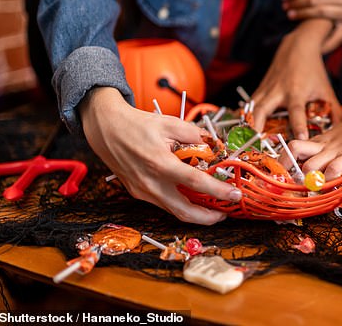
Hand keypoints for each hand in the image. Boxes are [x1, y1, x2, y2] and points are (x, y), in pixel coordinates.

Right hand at [79, 87, 241, 223]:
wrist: (106, 128)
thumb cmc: (137, 124)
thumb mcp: (171, 123)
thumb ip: (197, 136)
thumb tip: (216, 146)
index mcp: (160, 163)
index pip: (196, 183)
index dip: (218, 191)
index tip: (235, 195)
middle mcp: (150, 182)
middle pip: (184, 212)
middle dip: (208, 218)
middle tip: (225, 213)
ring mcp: (142, 191)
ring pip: (173, 211)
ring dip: (195, 213)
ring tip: (213, 208)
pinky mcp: (138, 192)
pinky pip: (163, 203)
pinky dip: (180, 204)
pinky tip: (192, 198)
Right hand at [251, 21, 341, 139]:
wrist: (298, 47)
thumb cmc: (313, 71)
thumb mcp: (327, 91)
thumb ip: (335, 112)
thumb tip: (341, 132)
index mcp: (297, 92)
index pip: (297, 111)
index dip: (298, 125)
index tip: (300, 139)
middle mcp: (278, 91)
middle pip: (262, 110)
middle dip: (257, 127)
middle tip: (256, 145)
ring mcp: (266, 89)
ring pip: (251, 108)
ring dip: (247, 124)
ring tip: (245, 141)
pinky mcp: (260, 89)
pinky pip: (250, 105)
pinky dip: (245, 116)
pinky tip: (242, 129)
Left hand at [287, 100, 341, 180]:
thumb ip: (340, 150)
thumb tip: (338, 166)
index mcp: (323, 139)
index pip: (295, 146)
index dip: (286, 159)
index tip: (284, 172)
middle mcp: (325, 145)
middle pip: (293, 149)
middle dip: (286, 167)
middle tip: (289, 181)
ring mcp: (336, 150)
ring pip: (309, 165)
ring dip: (308, 179)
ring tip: (312, 188)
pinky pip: (333, 171)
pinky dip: (330, 181)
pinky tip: (333, 185)